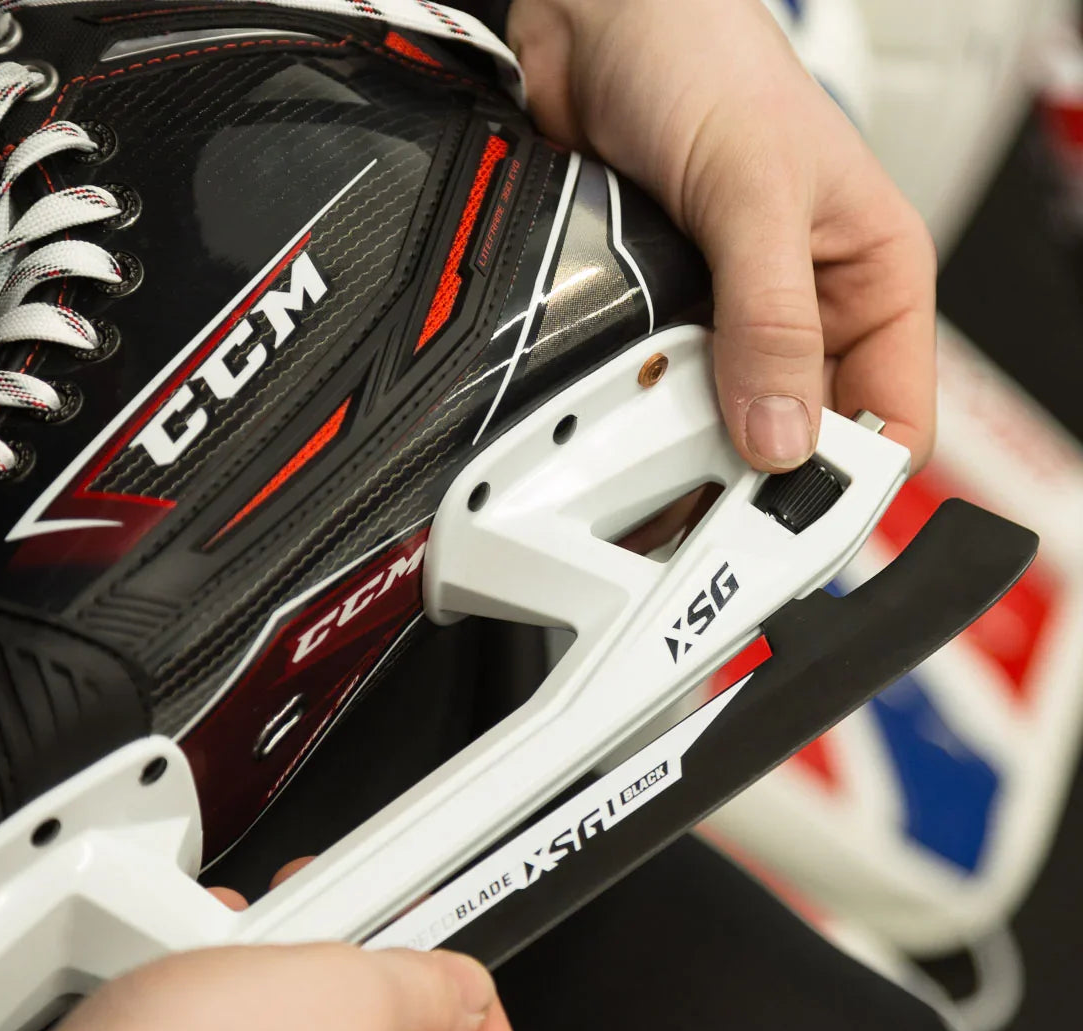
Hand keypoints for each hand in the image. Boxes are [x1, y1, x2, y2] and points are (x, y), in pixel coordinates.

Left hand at [508, 0, 936, 472]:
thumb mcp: (754, 189)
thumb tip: (783, 434)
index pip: (894, 416)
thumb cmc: (700, 58)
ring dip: (693, 452)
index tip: (793, 521)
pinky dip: (642, 420)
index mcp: (871, 277)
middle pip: (805, 439)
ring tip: (658, 461)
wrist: (595, 29)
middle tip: (711, 509)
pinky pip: (664, 397)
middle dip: (761, 477)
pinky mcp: (668, 322)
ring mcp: (733, 323)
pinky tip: (621, 424)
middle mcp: (808, 311)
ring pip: (730, 428)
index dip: (852, 478)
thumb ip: (772, 316)